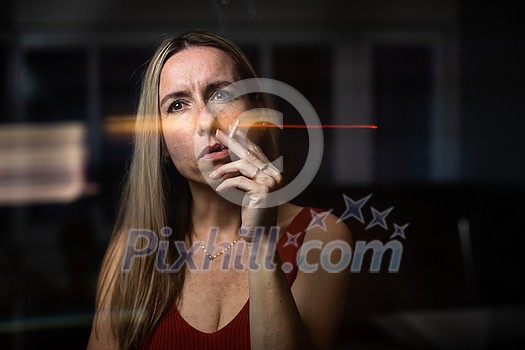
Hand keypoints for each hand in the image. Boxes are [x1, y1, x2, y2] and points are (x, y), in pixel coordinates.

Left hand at [209, 128, 281, 242]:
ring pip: (242, 165)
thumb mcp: (248, 190)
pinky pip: (238, 181)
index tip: (231, 130)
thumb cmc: (252, 212)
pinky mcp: (262, 190)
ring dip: (224, 169)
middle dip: (231, 142)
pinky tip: (219, 190)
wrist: (260, 234)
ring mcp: (270, 181)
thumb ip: (246, 174)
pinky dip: (226, 185)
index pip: (256, 152)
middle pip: (249, 153)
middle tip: (217, 133)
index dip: (243, 140)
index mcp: (272, 172)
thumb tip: (233, 156)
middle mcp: (274, 174)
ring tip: (212, 176)